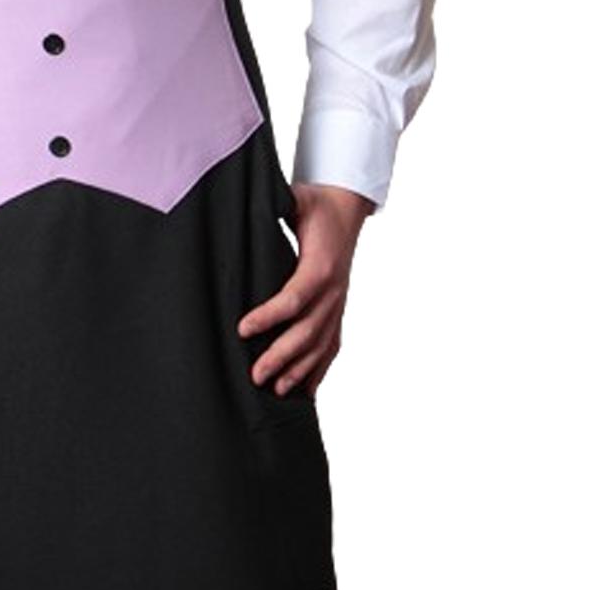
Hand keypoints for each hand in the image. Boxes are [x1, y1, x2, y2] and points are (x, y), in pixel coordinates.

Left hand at [236, 182, 373, 398]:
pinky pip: (332, 344)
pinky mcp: (338, 309)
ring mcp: (339, 303)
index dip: (269, 316)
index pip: (294, 298)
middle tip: (254, 374)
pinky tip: (307, 390)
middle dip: (281, 356)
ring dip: (300, 369)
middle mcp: (333, 290)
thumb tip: (245, 205)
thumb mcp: (296, 199)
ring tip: (276, 389)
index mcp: (320, 265)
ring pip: (321, 344)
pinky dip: (320, 369)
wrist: (347, 208)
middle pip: (307, 331)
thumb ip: (275, 204)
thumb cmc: (318, 204)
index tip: (242, 329)